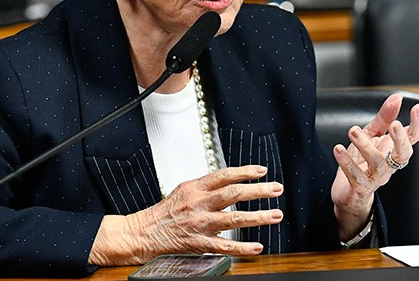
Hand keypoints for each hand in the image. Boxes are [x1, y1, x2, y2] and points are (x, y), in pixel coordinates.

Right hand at [89, 165, 283, 264]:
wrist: (142, 232)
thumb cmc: (162, 212)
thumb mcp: (182, 190)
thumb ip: (205, 186)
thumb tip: (228, 181)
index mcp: (194, 187)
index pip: (224, 175)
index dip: (245, 171)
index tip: (262, 171)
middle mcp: (198, 203)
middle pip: (233, 193)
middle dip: (258, 191)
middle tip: (276, 189)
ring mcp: (199, 223)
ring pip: (233, 218)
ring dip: (258, 217)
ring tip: (275, 215)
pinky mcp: (198, 242)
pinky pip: (224, 245)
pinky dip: (242, 247)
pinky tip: (256, 247)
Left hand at [330, 93, 418, 240]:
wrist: (349, 192)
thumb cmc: (362, 160)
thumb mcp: (372, 135)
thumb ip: (384, 117)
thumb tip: (397, 97)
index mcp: (394, 150)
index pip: (413, 138)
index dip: (418, 124)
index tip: (417, 108)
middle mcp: (389, 164)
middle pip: (403, 154)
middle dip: (400, 139)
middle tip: (394, 124)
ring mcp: (376, 177)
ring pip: (377, 163)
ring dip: (365, 145)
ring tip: (353, 130)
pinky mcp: (360, 187)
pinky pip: (356, 175)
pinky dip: (346, 162)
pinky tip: (338, 149)